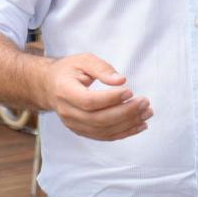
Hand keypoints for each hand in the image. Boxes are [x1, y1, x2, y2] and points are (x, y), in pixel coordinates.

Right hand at [35, 54, 149, 140]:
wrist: (50, 87)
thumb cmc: (68, 70)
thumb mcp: (83, 60)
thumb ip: (102, 68)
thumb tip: (121, 80)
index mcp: (65, 92)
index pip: (89, 101)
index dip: (111, 99)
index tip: (130, 91)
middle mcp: (67, 112)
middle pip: (98, 119)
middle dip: (125, 113)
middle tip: (144, 103)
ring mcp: (74, 125)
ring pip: (103, 131)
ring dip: (128, 124)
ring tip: (146, 113)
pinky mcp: (82, 131)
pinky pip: (105, 136)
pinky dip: (124, 133)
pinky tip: (139, 125)